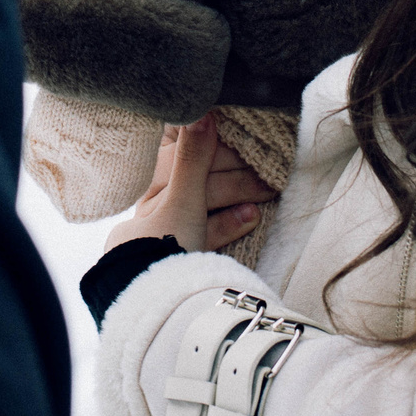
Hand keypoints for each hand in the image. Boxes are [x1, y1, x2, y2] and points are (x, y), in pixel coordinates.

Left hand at [105, 117, 277, 254]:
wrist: (154, 306)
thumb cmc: (160, 249)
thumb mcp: (182, 198)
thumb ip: (194, 156)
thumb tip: (202, 109)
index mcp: (148, 185)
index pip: (183, 152)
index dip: (212, 141)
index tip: (242, 131)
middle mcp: (154, 205)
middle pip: (199, 179)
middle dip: (232, 172)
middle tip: (267, 160)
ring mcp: (169, 230)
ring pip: (208, 203)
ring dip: (239, 194)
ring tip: (268, 189)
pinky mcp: (183, 253)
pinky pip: (209, 232)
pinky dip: (230, 224)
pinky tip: (253, 217)